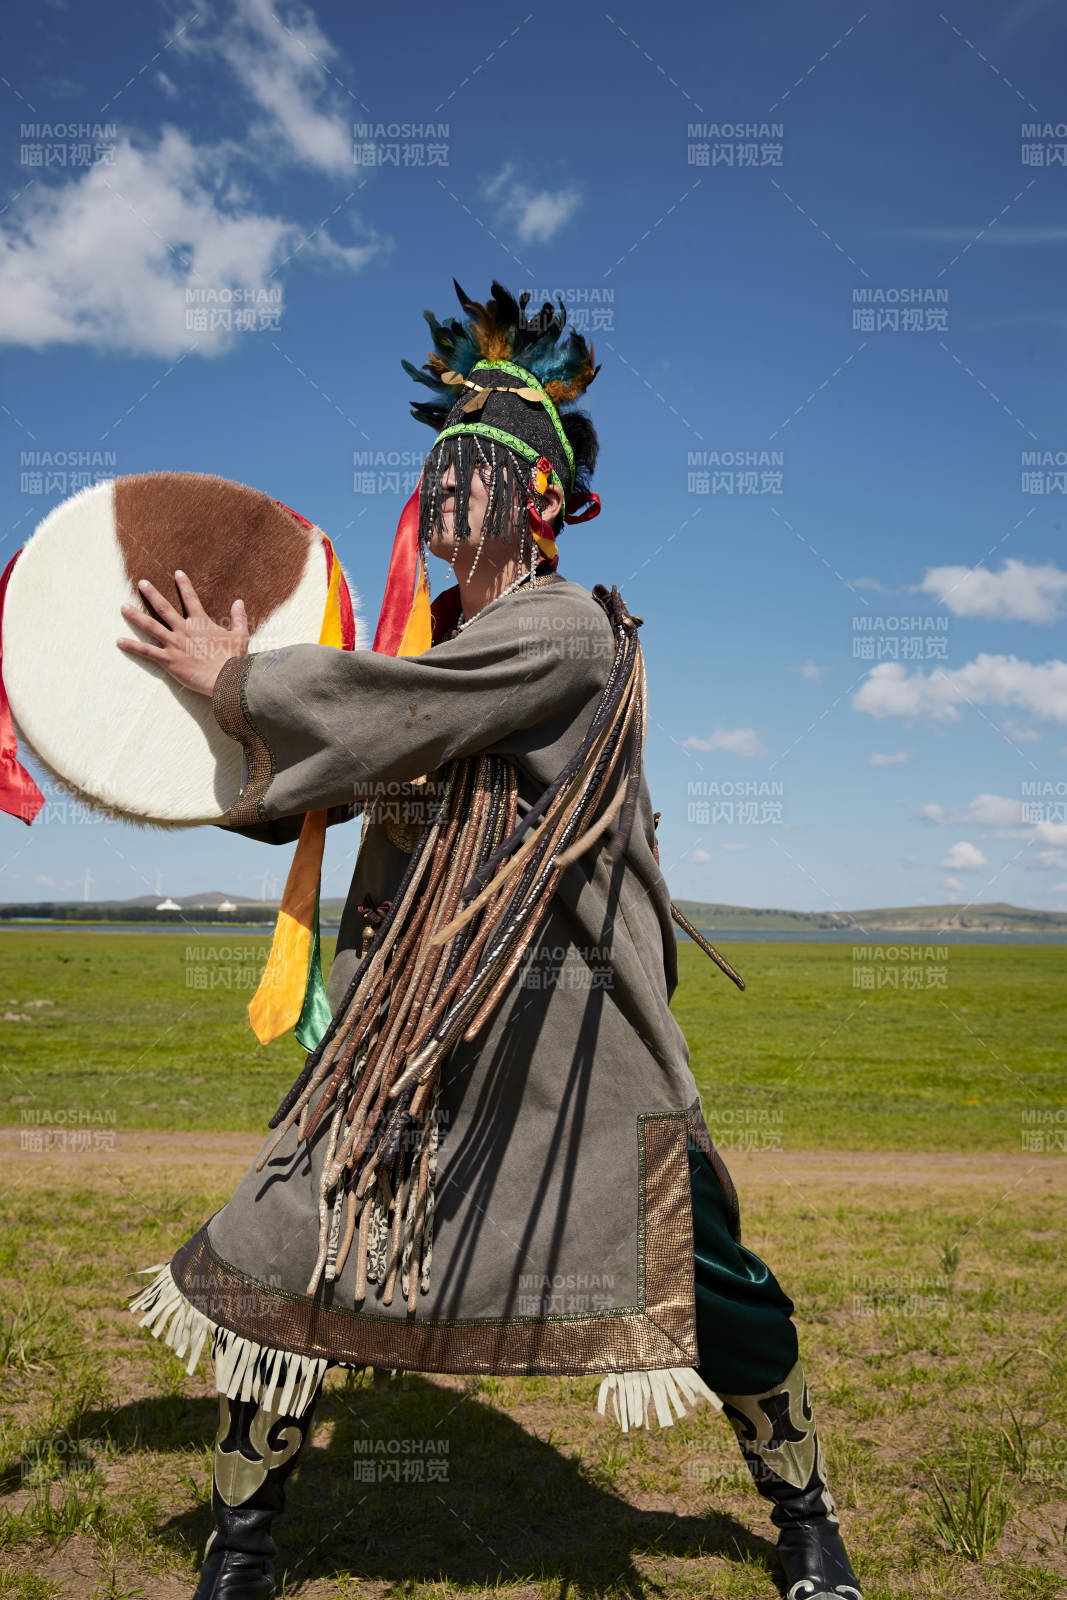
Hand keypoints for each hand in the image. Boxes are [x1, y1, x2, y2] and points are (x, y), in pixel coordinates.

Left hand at [117, 570, 248, 697]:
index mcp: (201, 623)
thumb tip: (239, 602)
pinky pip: (146, 651)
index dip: (184, 585)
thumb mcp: (240, 636)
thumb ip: (238, 618)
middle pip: (164, 608)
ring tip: (123, 607)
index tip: (177, 573)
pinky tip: (119, 641)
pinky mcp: (168, 659)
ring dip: (136, 616)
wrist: (225, 678)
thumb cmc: (233, 659)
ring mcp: (173, 644)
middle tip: (141, 583)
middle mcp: (183, 629)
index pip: (191, 599)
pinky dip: (132, 646)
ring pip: (150, 626)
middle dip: (152, 594)